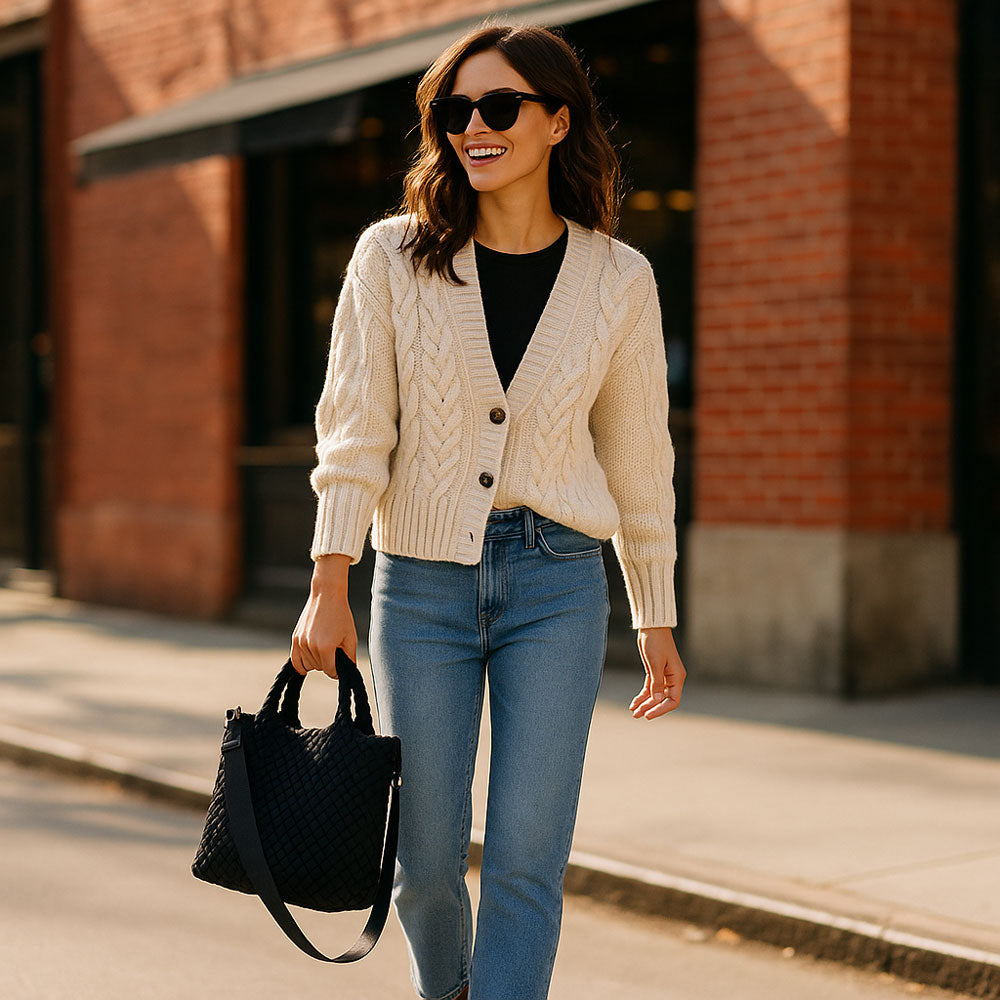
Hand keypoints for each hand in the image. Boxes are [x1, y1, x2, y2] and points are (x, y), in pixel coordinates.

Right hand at [289, 555, 356, 678]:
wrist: (327, 595)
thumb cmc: (341, 615)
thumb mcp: (350, 637)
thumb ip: (350, 657)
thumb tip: (348, 672)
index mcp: (325, 647)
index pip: (330, 671)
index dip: (338, 670)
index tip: (342, 666)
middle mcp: (310, 646)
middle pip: (319, 668)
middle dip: (328, 663)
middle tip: (334, 650)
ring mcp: (301, 642)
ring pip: (308, 665)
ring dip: (316, 662)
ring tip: (325, 648)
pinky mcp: (295, 638)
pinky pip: (295, 660)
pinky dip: (301, 665)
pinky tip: (306, 668)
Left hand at [629, 626, 685, 719]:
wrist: (651, 628)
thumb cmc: (656, 642)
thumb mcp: (655, 663)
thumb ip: (657, 682)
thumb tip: (658, 699)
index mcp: (677, 677)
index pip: (673, 700)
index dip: (661, 709)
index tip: (649, 715)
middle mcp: (672, 679)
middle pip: (663, 700)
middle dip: (650, 708)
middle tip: (637, 715)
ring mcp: (663, 676)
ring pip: (654, 695)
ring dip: (645, 704)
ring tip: (633, 712)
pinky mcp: (654, 672)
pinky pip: (649, 688)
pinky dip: (642, 696)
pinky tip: (634, 703)